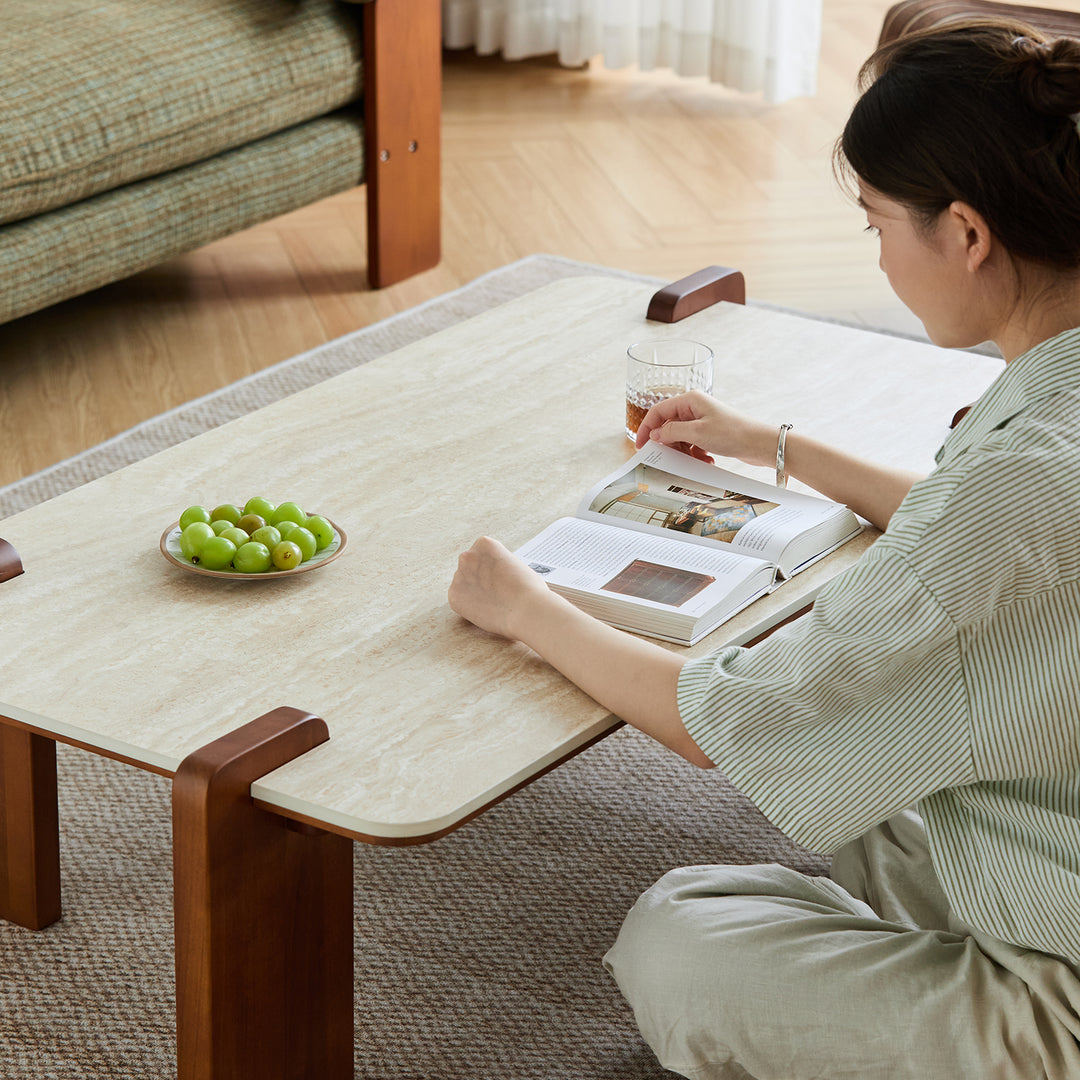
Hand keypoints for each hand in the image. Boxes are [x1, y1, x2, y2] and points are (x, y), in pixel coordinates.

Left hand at [448, 536, 554, 640]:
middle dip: (479, 580)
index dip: (492, 570)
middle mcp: (467, 556)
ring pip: (463, 585)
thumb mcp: (516, 565)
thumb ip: (500, 565)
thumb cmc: (530, 589)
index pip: (481, 556)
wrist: (527, 610)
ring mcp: (458, 576)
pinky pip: (459, 600)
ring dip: (474, 593)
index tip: (501, 579)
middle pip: (469, 568)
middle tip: (496, 593)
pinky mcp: (454, 596)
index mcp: (484, 544)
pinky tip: (486, 610)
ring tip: (493, 603)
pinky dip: (469, 607)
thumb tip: (496, 575)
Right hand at [635, 390, 774, 467]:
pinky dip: (696, 454)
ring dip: (684, 451)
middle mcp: (695, 407)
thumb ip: (672, 432)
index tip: (641, 445)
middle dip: (669, 443)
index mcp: (690, 400)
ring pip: (681, 437)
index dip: (646, 427)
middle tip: (669, 458)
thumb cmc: (733, 433)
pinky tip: (706, 460)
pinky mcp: (710, 432)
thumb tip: (656, 434)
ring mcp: (703, 420)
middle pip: (669, 425)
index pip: (658, 411)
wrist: (760, 444)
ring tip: (695, 459)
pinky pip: (693, 444)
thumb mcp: (697, 433)